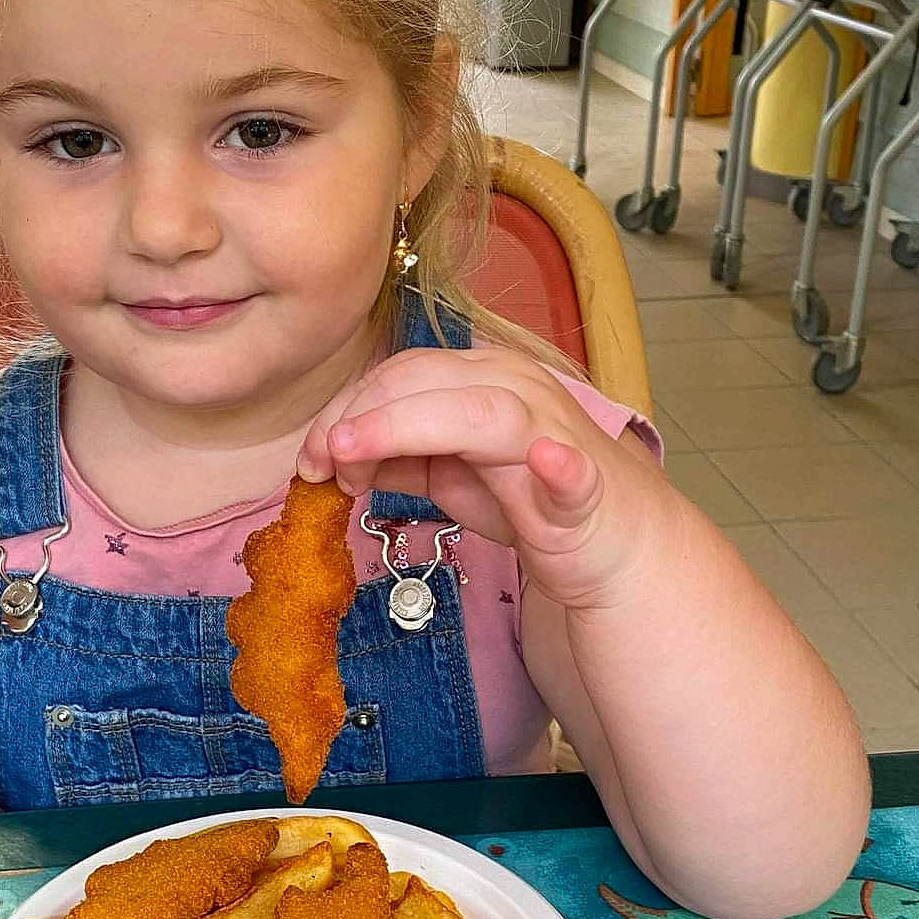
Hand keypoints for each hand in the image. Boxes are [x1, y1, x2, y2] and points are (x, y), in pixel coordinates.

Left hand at [298, 345, 668, 609]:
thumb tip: (334, 452)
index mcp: (481, 378)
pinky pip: (571, 471)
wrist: (609, 545)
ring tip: (351, 456)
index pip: (400, 372)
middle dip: (359, 420)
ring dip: (406, 427)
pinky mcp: (585, 491)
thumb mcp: (447, 474)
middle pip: (423, 382)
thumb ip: (397, 456)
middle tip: (319, 467)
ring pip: (479, 412)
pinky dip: (556, 468)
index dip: (347, 408)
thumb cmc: (527, 500)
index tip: (309, 457)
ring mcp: (554, 434)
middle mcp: (517, 389)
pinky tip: (543, 462)